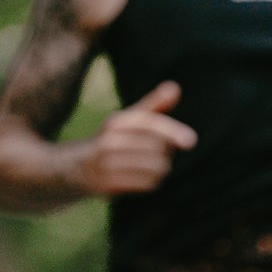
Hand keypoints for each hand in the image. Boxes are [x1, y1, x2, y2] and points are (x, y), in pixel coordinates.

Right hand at [80, 80, 196, 196]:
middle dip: (165, 152)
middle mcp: (110, 141)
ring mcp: (107, 163)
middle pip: (157, 148)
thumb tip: (175, 87)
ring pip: (154, 167)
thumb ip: (154, 105)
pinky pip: (146, 184)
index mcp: (117, 122)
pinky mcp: (108, 184)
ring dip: (160, 169)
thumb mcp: (131, 120)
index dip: (172, 132)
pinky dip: (152, 182)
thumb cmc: (115, 140)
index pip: (150, 124)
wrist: (80, 168)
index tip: (191, 141)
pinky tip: (143, 178)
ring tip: (150, 166)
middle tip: (156, 154)